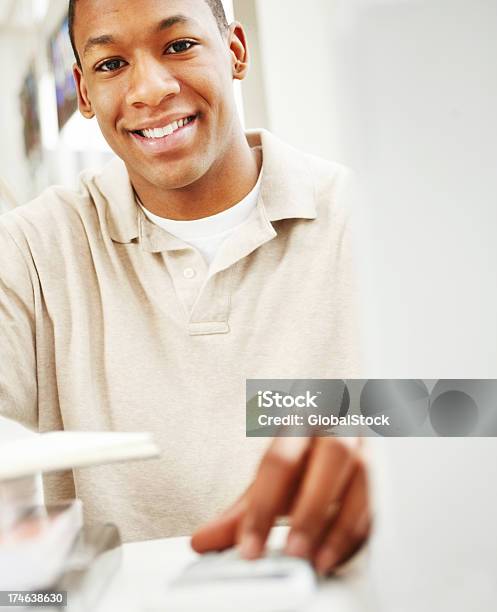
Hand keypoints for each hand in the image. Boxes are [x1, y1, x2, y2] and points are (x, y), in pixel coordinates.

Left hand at [191, 437, 370, 575]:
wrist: (341, 428)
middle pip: (332, 455)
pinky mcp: (389, 465)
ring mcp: (368, 441)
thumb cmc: (303, 457)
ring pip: (366, 475)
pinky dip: (362, 529)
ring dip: (343, 523)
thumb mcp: (271, 479)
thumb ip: (242, 511)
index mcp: (300, 420)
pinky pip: (384, 497)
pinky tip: (340, 553)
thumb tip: (202, 541)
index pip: (279, 459)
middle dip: (313, 508)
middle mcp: (336, 424)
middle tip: (293, 552)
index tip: (249, 547)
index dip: (263, 505)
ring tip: (318, 561)